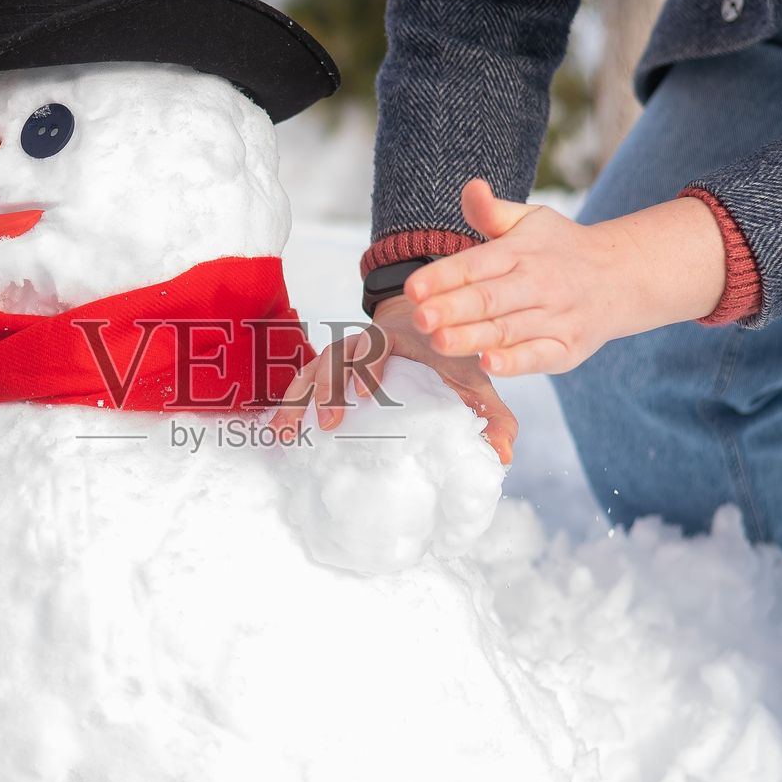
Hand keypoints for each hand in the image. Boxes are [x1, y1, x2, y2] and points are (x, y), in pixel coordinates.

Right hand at [270, 293, 518, 463]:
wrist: (421, 327)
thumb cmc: (449, 359)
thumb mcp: (474, 380)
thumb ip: (493, 416)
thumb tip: (502, 455)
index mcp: (400, 339)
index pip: (379, 344)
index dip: (370, 365)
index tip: (365, 392)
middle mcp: (364, 341)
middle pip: (338, 355)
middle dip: (331, 386)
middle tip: (331, 422)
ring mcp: (341, 353)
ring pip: (313, 367)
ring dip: (300, 398)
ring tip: (288, 433)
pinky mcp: (326, 369)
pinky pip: (300, 381)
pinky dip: (289, 404)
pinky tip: (279, 433)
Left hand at [405, 180, 726, 375]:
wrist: (623, 276)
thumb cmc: (561, 249)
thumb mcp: (531, 220)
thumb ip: (492, 212)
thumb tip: (471, 188)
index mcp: (520, 252)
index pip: (476, 264)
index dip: (443, 276)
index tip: (413, 288)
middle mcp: (537, 284)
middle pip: (488, 299)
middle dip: (452, 308)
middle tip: (418, 318)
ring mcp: (554, 318)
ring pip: (507, 330)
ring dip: (471, 338)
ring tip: (439, 342)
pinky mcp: (566, 348)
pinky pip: (538, 356)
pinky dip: (514, 362)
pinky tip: (488, 363)